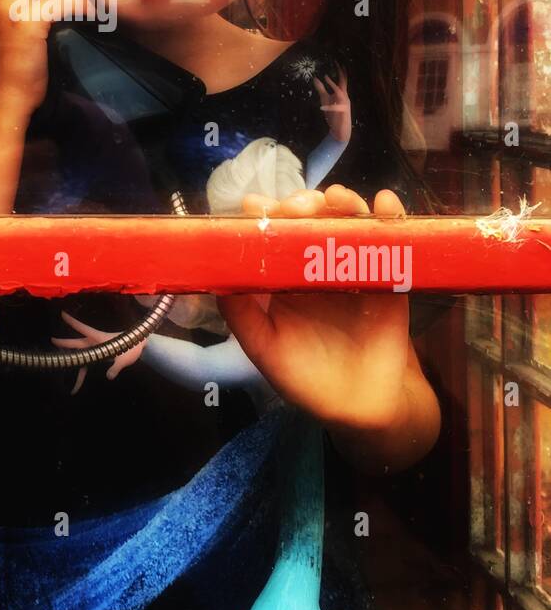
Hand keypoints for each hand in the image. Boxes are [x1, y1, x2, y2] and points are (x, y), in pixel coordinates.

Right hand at [51, 309, 145, 395]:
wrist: (140, 346)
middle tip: (52, 340)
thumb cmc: (133, 347)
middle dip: (65, 343)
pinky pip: (87, 364)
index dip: (73, 322)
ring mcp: (96, 349)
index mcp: (100, 338)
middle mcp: (95, 342)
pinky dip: (81, 375)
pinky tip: (77, 386)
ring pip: (81, 356)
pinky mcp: (99, 355)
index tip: (63, 314)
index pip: (84, 329)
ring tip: (60, 370)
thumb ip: (116, 368)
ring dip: (73, 364)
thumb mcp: (125, 359)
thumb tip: (109, 376)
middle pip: (77, 343)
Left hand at [217, 185, 410, 429]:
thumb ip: (241, 316)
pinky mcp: (390, 275)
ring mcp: (355, 265)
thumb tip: (215, 280)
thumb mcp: (265, 349)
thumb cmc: (305, 378)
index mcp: (283, 275)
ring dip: (343, 202)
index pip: (271, 232)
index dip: (263, 214)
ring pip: (349, 220)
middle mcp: (318, 263)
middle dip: (302, 203)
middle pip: (310, 217)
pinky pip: (393, 239)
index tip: (255, 206)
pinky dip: (391, 216)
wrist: (361, 408)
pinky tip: (385, 204)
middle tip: (297, 208)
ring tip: (336, 201)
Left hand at [312, 66, 350, 142]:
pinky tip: (322, 107)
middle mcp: (345, 97)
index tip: (337, 62)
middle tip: (338, 63)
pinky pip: (336, 108)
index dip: (340, 71)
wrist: (339, 130)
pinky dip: (329, 107)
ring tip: (326, 78)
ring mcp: (345, 104)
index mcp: (341, 93)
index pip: (342, 80)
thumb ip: (321, 89)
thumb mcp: (325, 99)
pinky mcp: (343, 112)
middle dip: (341, 73)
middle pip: (344, 82)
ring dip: (334, 85)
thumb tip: (315, 78)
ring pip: (341, 92)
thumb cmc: (333, 114)